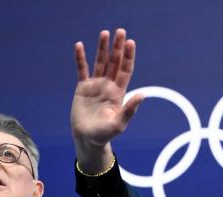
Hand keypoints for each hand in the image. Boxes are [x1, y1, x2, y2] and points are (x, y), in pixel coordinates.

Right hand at [71, 29, 143, 172]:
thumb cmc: (105, 134)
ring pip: (100, 62)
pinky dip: (81, 58)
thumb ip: (130, 110)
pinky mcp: (83, 88)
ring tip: (104, 33)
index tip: (131, 43)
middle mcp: (108, 86)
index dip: (128, 57)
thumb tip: (142, 95)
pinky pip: (82, 70)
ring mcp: (96, 85)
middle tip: (121, 31)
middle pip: (114, 62)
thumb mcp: (119, 123)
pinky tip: (80, 46)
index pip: (125, 70)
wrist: (88, 138)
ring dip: (102, 48)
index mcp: (119, 93)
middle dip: (118, 47)